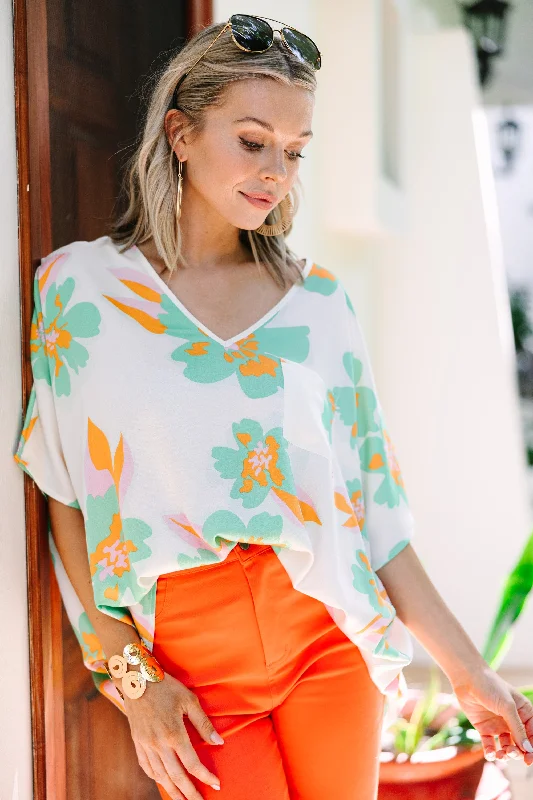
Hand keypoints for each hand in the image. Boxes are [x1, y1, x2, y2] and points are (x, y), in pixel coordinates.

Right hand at [118, 670, 223, 798]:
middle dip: (189, 793)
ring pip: (160, 776)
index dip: (205, 777)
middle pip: (176, 776)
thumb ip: (203, 723)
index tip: (216, 785)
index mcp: (174, 733)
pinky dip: (156, 778)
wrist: (136, 678)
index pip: (192, 764)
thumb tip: (218, 742)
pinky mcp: (137, 742)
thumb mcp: (189, 700)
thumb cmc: (166, 687)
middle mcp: (158, 744)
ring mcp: (146, 745)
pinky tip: (164, 782)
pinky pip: (147, 767)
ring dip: (173, 791)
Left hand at [451, 665, 532, 766]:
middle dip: (518, 752)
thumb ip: (517, 727)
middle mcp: (512, 720)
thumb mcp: (507, 706)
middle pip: (520, 743)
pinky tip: (491, 754)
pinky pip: (490, 745)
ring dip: (506, 754)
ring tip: (502, 754)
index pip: (532, 734)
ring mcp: (498, 725)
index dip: (532, 748)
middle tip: (512, 752)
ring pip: (506, 746)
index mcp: (523, 712)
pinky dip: (491, 752)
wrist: (467, 678)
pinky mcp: (484, 728)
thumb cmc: (490, 686)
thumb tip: (528, 748)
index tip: (529, 759)